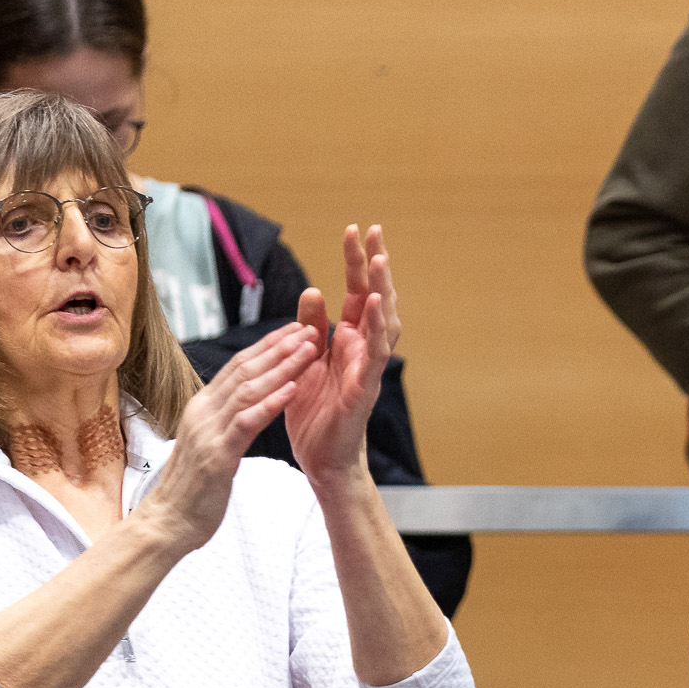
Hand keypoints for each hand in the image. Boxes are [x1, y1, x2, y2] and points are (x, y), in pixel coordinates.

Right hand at [139, 323, 319, 554]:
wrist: (168, 522)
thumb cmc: (193, 487)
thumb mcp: (209, 443)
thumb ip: (224, 420)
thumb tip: (243, 402)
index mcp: (203, 407)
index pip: (238, 366)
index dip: (267, 345)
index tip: (294, 329)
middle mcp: (203, 411)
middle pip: (245, 369)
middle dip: (279, 347)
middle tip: (309, 328)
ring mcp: (208, 431)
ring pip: (248, 389)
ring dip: (282, 367)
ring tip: (309, 349)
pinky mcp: (217, 455)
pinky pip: (247, 422)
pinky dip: (271, 403)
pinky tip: (294, 389)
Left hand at [285, 224, 400, 486]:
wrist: (321, 458)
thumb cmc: (315, 412)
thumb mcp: (305, 360)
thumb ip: (310, 327)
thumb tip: (313, 290)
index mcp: (348, 339)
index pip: (357, 292)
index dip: (357, 261)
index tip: (355, 229)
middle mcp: (363, 348)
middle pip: (376, 298)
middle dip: (374, 264)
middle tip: (374, 230)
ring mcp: (368, 367)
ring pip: (384, 322)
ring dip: (383, 290)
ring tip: (380, 259)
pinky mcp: (365, 388)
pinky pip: (375, 355)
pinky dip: (378, 329)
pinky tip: (376, 306)